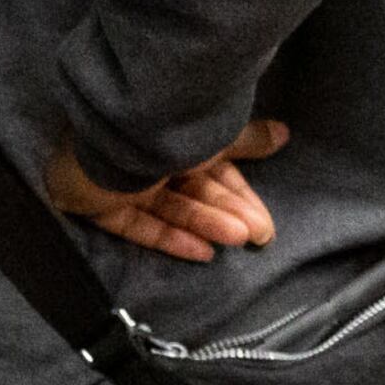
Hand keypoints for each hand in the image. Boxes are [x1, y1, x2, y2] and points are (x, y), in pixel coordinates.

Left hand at [45, 118, 289, 261]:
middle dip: (229, 213)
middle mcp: (148, 156)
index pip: (211, 170)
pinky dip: (168, 238)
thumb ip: (248, 141)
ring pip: (169, 208)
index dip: (240, 195)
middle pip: (193, 192)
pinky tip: (202, 253)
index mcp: (173, 136)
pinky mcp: (100, 203)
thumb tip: (284, 133)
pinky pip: (136, 224)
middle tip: (261, 236)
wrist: (115, 135)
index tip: (264, 220)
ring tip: (238, 239)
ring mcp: (122, 180)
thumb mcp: (218, 136)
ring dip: (206, 224)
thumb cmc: (169, 130)